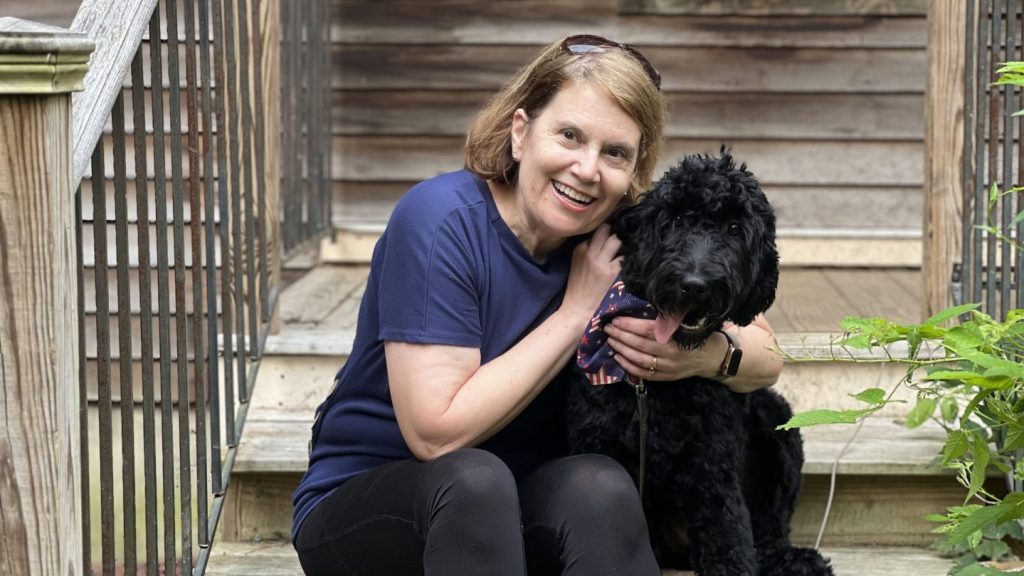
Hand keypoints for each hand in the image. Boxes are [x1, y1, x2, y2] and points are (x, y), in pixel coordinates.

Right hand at [561, 224, 621, 320]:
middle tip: (620, 241)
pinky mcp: (612, 272)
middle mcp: (589, 251)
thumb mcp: (577, 262)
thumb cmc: (578, 287)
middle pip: (607, 230)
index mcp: (579, 248)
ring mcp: (601, 261)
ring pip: (617, 240)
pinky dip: (627, 259)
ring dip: (623, 245)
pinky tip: (627, 265)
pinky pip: (625, 257)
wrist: (577, 308)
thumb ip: (588, 249)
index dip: (605, 234)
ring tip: (623, 253)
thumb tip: (606, 237)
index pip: (597, 230)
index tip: (610, 238)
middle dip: (615, 233)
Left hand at [604, 316, 723, 380]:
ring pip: (639, 360)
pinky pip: (644, 374)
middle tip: (608, 328)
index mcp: (676, 337)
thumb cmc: (699, 335)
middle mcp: (671, 354)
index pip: (647, 330)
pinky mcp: (666, 377)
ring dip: (622, 350)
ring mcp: (668, 368)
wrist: (714, 358)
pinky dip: (629, 366)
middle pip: (640, 344)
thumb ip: (667, 319)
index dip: (629, 325)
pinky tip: (619, 358)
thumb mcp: (687, 322)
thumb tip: (640, 309)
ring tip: (611, 341)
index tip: (616, 319)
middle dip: (621, 336)